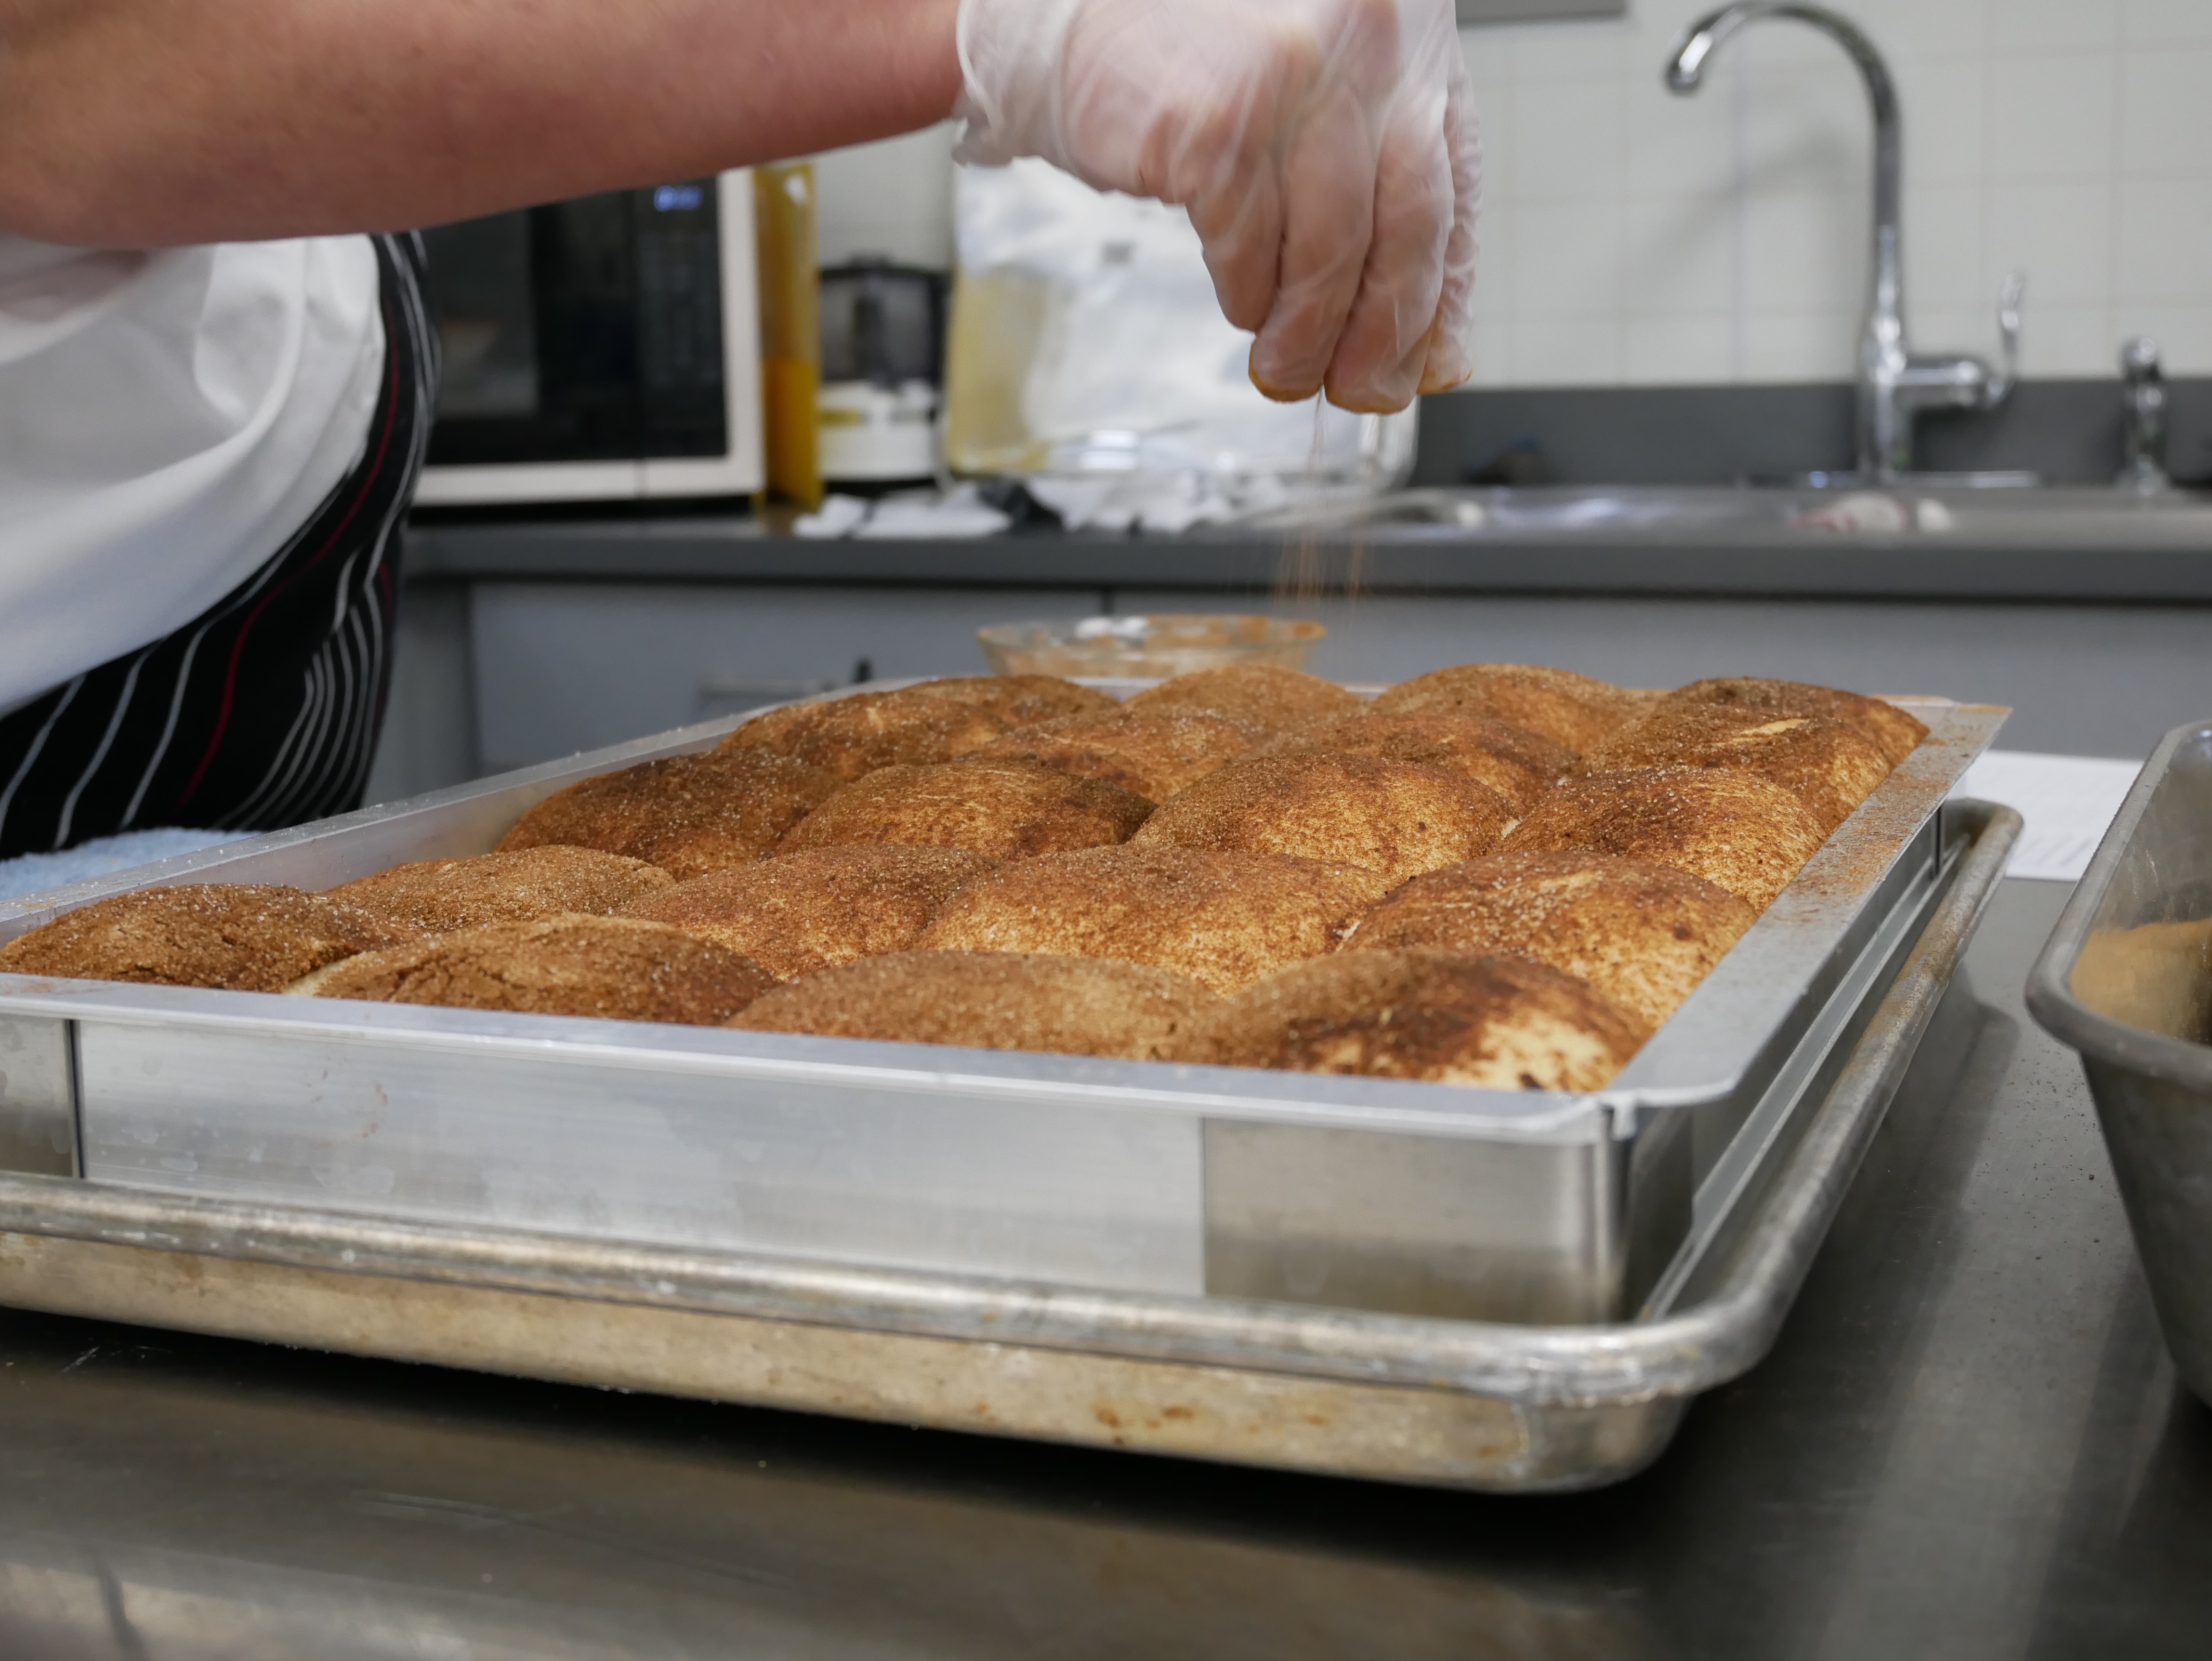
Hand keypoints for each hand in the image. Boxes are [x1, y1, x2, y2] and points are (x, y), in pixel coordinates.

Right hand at [954, 0, 1478, 412]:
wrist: (1060, 12)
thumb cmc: (1188, 54)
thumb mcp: (1314, 100)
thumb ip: (1375, 188)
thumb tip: (1426, 337)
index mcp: (1406, 29)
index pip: (1455, 182)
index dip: (1443, 288)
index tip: (1428, 356)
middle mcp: (1368, 37)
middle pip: (1412, 218)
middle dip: (1389, 327)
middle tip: (1366, 387)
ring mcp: (1296, 75)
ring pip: (1334, 248)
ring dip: (1311, 333)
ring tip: (1291, 370)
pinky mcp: (1220, 123)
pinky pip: (1252, 249)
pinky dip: (1249, 298)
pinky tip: (1243, 309)